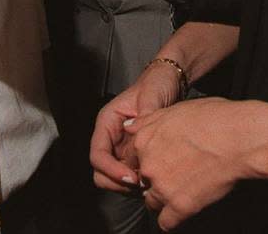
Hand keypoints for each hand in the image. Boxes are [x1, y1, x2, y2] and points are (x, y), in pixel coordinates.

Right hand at [89, 60, 185, 192]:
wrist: (170, 81)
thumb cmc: (156, 83)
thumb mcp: (151, 95)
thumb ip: (146, 115)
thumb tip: (143, 138)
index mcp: (107, 122)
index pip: (97, 155)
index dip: (111, 170)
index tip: (132, 177)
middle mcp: (111, 138)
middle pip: (101, 172)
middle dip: (118, 183)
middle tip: (142, 184)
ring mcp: (121, 148)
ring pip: (114, 178)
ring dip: (128, 186)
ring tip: (150, 183)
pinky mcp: (134, 155)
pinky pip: (130, 175)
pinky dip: (139, 182)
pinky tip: (154, 178)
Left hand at [124, 98, 267, 230]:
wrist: (239, 138)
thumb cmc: (214, 119)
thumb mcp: (175, 109)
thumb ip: (148, 121)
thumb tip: (129, 127)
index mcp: (144, 139)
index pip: (134, 158)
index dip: (149, 160)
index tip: (162, 161)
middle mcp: (148, 164)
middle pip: (143, 180)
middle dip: (156, 178)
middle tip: (176, 173)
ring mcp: (162, 186)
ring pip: (151, 201)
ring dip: (163, 199)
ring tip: (182, 190)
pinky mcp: (179, 206)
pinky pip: (166, 223)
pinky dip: (172, 219)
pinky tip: (181, 212)